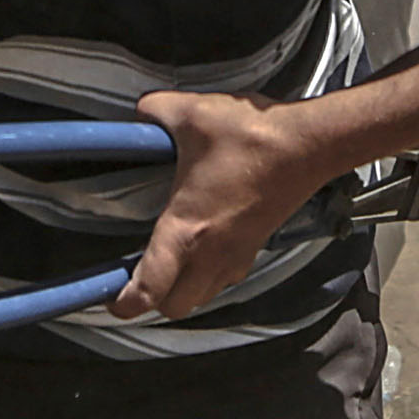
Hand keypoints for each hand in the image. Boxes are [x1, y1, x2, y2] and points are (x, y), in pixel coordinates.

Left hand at [112, 90, 341, 323]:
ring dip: (182, 291)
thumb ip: (155, 112)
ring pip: (202, 297)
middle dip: (152, 301)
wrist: (308, 145)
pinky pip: (224, 279)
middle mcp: (210, 254)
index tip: (111, 300)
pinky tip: (201, 248)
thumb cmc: (253, 137)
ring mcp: (237, 255)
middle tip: (135, 278)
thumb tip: (141, 111)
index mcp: (186, 230)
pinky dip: (208, 277)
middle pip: (175, 307)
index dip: (124, 304)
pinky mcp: (255, 247)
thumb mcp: (190, 113)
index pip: (149, 291)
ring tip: (166, 266)